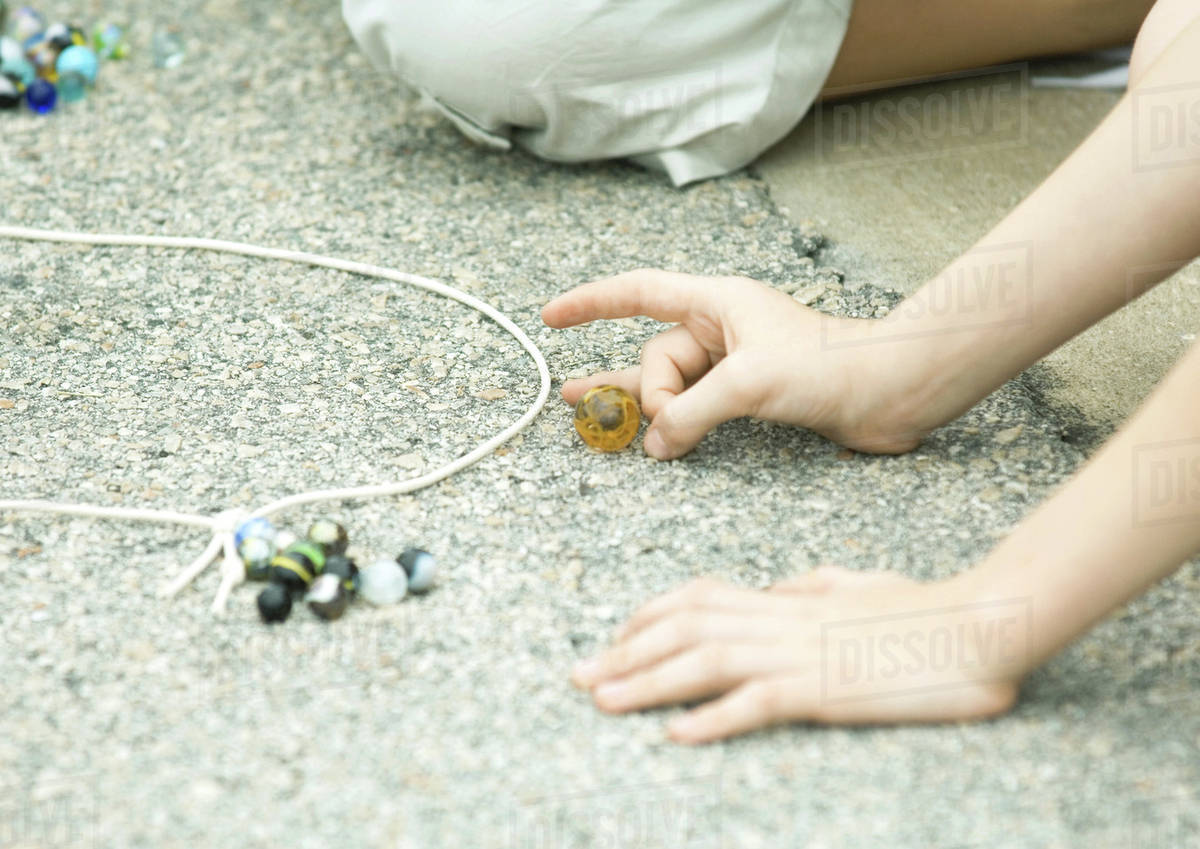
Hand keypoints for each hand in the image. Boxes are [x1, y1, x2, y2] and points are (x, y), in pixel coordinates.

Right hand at [541, 269, 930, 458]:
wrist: (890, 393)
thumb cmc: (830, 366)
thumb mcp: (749, 383)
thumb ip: (692, 413)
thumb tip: (656, 444)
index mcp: (717, 303)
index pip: (639, 293)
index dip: (591, 302)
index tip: (550, 317)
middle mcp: (720, 330)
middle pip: (655, 358)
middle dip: (647, 394)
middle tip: (639, 426)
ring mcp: (733, 365)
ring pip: (671, 387)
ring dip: (649, 411)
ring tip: (593, 421)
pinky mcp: (748, 397)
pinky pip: (694, 407)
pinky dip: (675, 425)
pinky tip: (656, 442)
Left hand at [571, 568, 1022, 741]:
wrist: (979, 622)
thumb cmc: (923, 608)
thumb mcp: (857, 586)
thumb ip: (811, 587)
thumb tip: (781, 588)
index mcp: (785, 599)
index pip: (697, 597)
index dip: (647, 618)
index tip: (613, 640)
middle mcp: (780, 619)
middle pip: (684, 628)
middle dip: (625, 652)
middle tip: (580, 677)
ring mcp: (799, 653)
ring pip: (704, 660)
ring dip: (647, 682)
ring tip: (602, 701)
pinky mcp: (825, 689)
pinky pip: (758, 702)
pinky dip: (713, 718)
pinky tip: (677, 734)